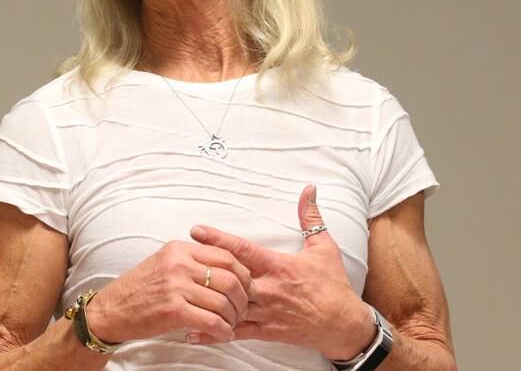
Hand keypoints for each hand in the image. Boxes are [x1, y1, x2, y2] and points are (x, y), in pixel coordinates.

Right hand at [85, 240, 254, 344]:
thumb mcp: (165, 262)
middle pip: (229, 278)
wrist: (111, 310)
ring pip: (223, 301)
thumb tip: (226, 268)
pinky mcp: (173, 310)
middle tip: (243, 309)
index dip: (242, 273)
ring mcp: (176, 286)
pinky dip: (223, 331)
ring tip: (232, 324)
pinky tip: (223, 335)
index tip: (246, 286)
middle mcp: (179, 264)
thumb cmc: (140, 288)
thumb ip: (191, 260)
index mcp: (180, 249)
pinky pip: (211, 321)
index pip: (225, 255)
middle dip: (243, 297)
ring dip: (233, 317)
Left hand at [187, 185, 375, 360]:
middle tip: (177, 258)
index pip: (243, 250)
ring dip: (204, 299)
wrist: (343, 325)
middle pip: (229, 276)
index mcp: (278, 266)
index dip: (219, 239)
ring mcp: (265, 312)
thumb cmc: (333, 285)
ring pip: (228, 304)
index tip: (197, 230)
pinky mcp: (265, 331)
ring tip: (177, 293)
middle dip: (204, 267)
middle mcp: (268, 289)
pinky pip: (235, 331)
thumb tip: (309, 189)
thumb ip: (311, 217)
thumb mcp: (325, 247)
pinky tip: (192, 330)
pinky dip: (213, 331)